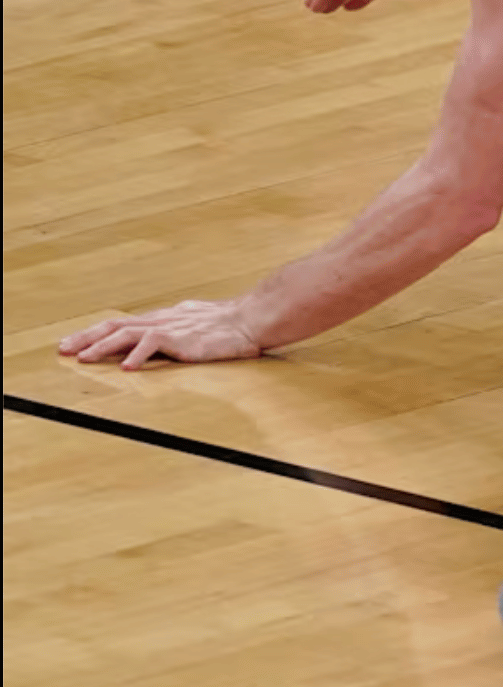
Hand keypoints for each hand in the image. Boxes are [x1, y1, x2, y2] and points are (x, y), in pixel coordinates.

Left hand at [58, 299, 264, 368]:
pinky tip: (126, 368)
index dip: (96, 333)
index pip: (122, 323)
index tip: (75, 343)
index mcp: (164, 318)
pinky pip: (155, 343)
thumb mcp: (196, 327)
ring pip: (127, 332)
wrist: (254, 318)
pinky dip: (138, 354)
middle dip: (87, 337)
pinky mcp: (184, 337)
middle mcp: (162, 319)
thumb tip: (163, 344)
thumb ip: (177, 335)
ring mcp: (172, 327)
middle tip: (63, 348)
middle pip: (115, 325)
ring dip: (102, 346)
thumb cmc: (232, 326)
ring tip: (83, 358)